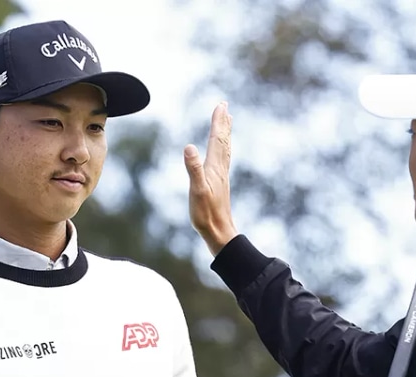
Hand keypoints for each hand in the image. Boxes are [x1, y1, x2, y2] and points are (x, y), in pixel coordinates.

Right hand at [183, 102, 237, 255]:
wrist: (219, 232)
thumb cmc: (206, 214)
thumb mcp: (197, 190)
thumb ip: (193, 168)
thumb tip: (188, 146)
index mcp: (214, 167)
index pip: (217, 139)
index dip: (218, 122)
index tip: (221, 105)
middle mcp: (220, 169)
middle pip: (223, 140)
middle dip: (223, 122)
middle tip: (225, 106)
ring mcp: (221, 176)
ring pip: (224, 149)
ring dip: (224, 133)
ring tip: (227, 122)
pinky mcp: (219, 184)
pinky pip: (222, 159)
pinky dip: (222, 148)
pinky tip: (221, 152)